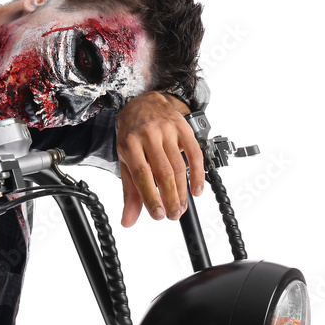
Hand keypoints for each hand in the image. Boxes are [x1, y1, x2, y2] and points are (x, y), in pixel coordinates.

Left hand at [115, 91, 203, 226]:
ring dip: (182, 191)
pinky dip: (198, 174)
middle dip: (170, 198)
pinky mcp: (183, 128)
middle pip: (163, 172)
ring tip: (181, 207)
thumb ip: (130, 192)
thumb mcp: (126, 161)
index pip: (141, 174)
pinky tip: (197, 190)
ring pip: (178, 166)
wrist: (143, 103)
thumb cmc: (133, 136)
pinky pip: (195, 154)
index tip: (158, 215)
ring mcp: (166, 131)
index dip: (151, 197)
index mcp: (129, 144)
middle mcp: (148, 136)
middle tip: (173, 215)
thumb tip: (128, 220)